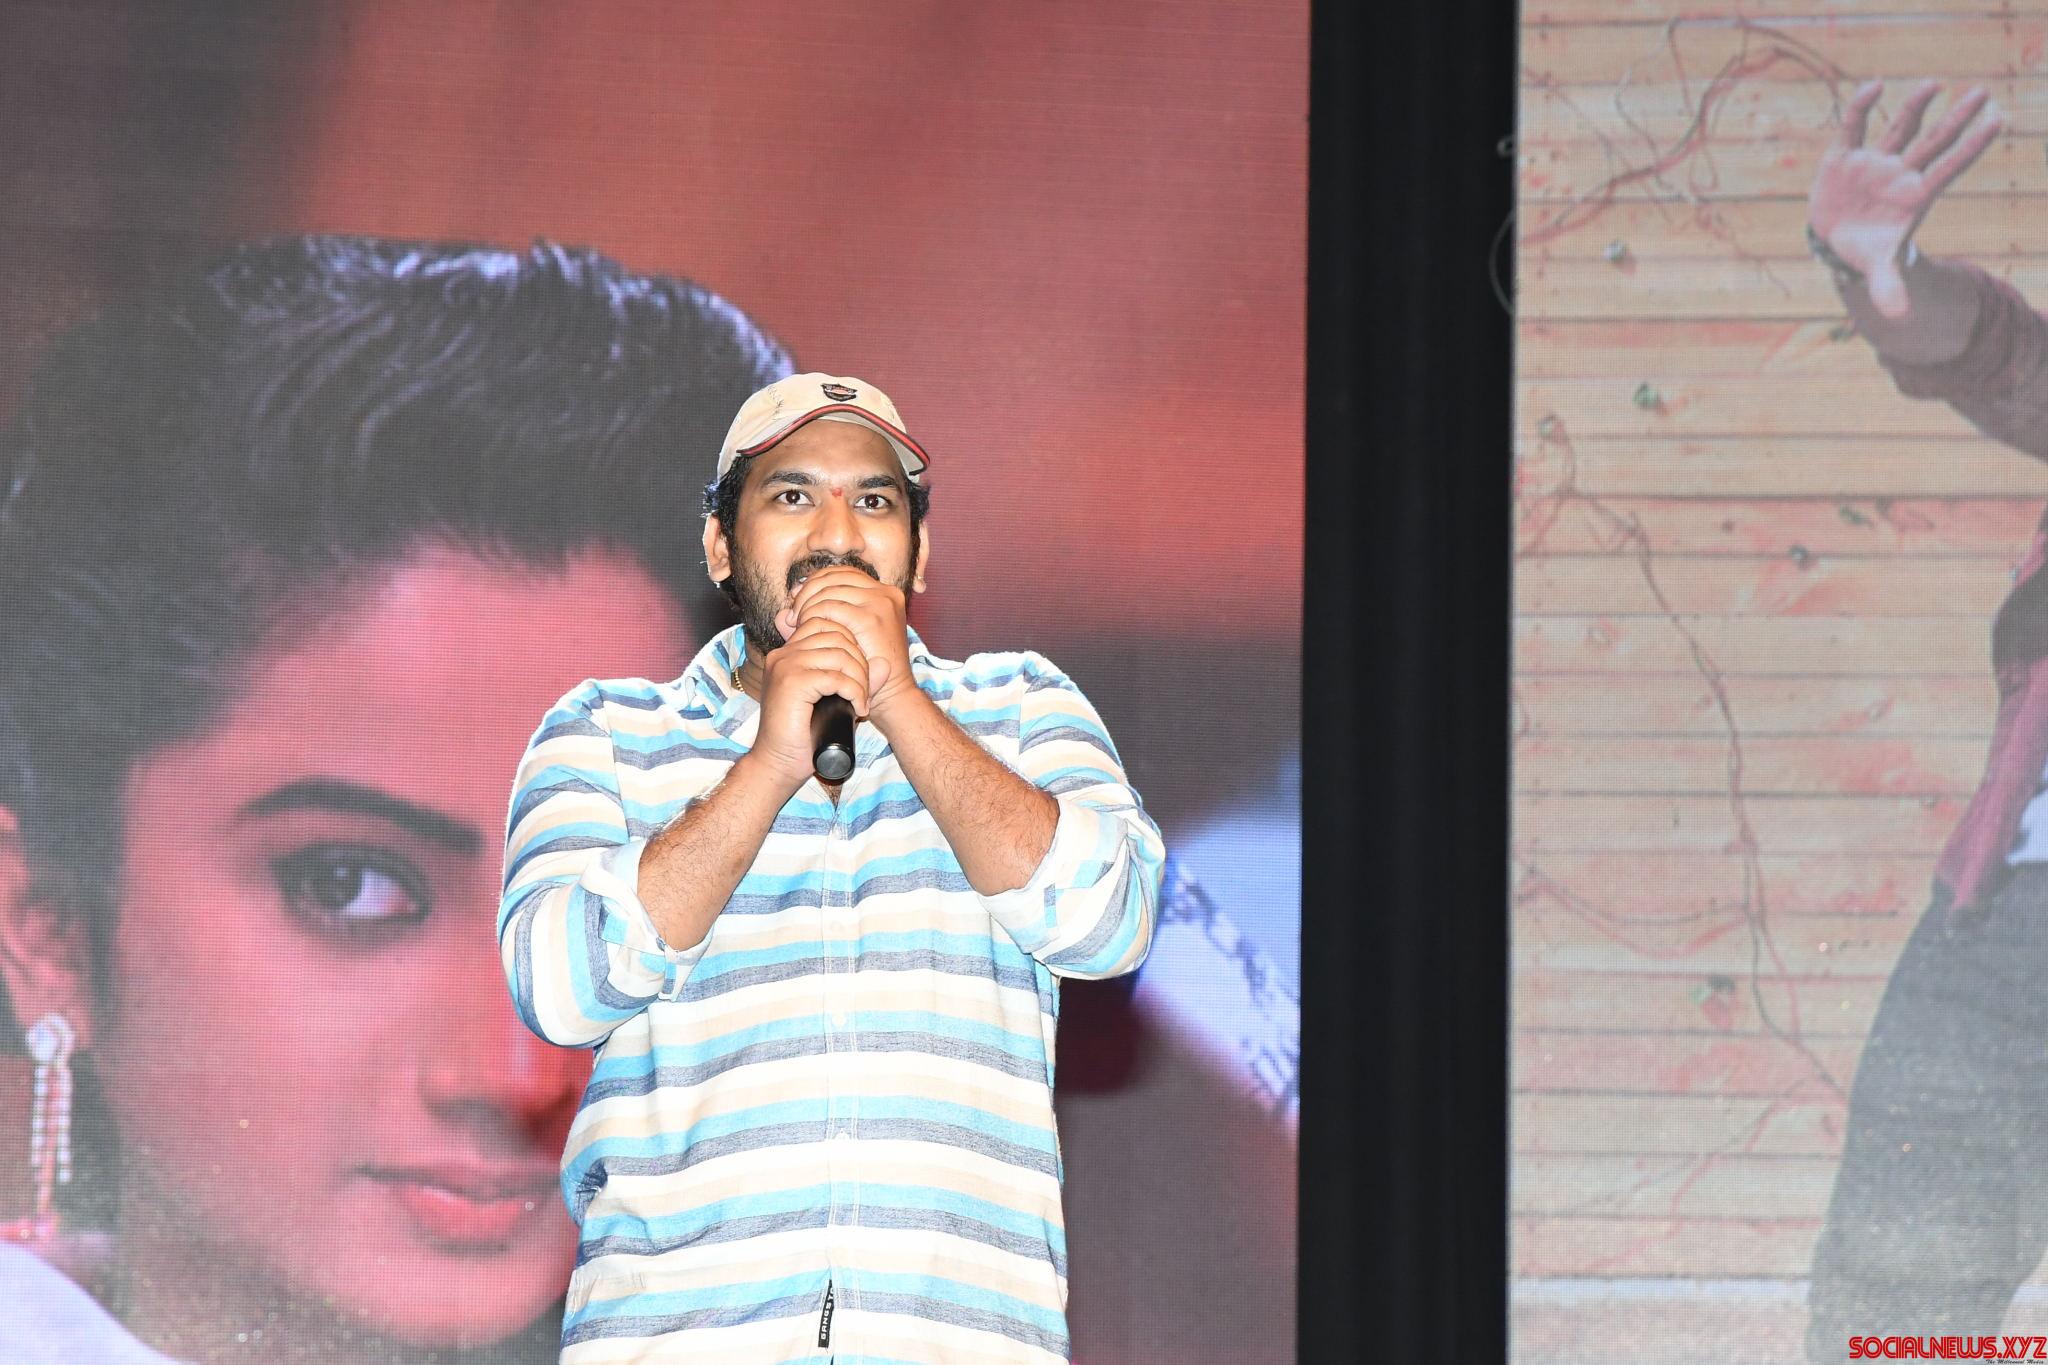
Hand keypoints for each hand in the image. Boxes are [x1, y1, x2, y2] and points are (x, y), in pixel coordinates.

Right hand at [750, 611, 870, 790]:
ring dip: (860, 678)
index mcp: (789, 653)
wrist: (779, 763)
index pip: (826, 624)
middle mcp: (784, 654)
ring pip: (839, 654)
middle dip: (860, 662)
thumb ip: (856, 679)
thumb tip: (885, 663)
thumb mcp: (835, 700)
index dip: (852, 645)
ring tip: (861, 701)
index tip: (859, 675)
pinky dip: (854, 692)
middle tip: (864, 691)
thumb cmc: (803, 735)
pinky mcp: (792, 684)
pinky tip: (858, 709)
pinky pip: (835, 677)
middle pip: (836, 635)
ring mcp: (786, 666)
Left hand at [779, 565, 921, 726]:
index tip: (796, 602)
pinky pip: (831, 606)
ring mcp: (881, 602)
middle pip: (833, 576)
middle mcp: (885, 592)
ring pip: (829, 588)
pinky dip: (814, 615)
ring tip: (799, 625)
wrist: (890, 695)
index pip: (840, 573)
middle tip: (793, 615)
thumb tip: (782, 614)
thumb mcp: (839, 641)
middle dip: (807, 592)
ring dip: (807, 604)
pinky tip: (808, 630)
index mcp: (881, 592)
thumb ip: (812, 625)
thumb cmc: (865, 672)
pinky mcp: (873, 616)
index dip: (814, 583)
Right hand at [1808, 79, 2002, 318]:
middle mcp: (1900, 172)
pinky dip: (1861, 107)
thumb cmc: (1866, 250)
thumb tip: (1900, 315)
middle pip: (1934, 141)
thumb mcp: (1878, 267)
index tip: (1997, 122)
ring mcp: (1874, 161)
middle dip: (1958, 119)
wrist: (1835, 239)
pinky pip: (1853, 127)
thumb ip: (1889, 286)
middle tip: (1982, 93)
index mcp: (1915, 195)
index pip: (1950, 166)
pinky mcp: (1844, 156)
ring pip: (1899, 127)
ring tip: (1934, 85)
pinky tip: (1874, 88)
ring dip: (1915, 106)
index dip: (1972, 146)